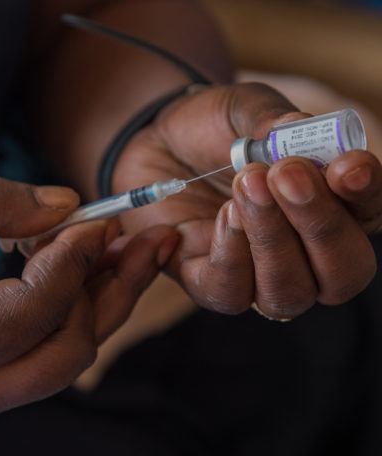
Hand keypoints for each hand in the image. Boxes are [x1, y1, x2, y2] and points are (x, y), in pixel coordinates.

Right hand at [0, 178, 177, 431]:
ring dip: (111, 296)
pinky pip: (58, 344)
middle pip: (71, 348)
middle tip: (147, 239)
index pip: (32, 311)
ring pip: (73, 351)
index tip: (96, 220)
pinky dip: (86, 304)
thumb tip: (67, 205)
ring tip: (139, 249)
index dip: (73, 259)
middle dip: (115, 288)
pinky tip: (102, 266)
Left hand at [113, 83, 381, 319]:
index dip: (366, 198)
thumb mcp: (243, 111)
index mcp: (327, 206)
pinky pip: (231, 293)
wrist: (159, 141)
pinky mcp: (209, 283)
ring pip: (288, 291)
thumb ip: (272, 120)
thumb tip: (299, 130)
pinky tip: (223, 215)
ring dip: (272, 239)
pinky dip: (231, 256)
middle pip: (341, 273)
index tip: (348, 168)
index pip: (366, 217)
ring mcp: (256, 275)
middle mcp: (301, 251)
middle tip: (285, 175)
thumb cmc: (211, 129)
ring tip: (246, 184)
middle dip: (320, 226)